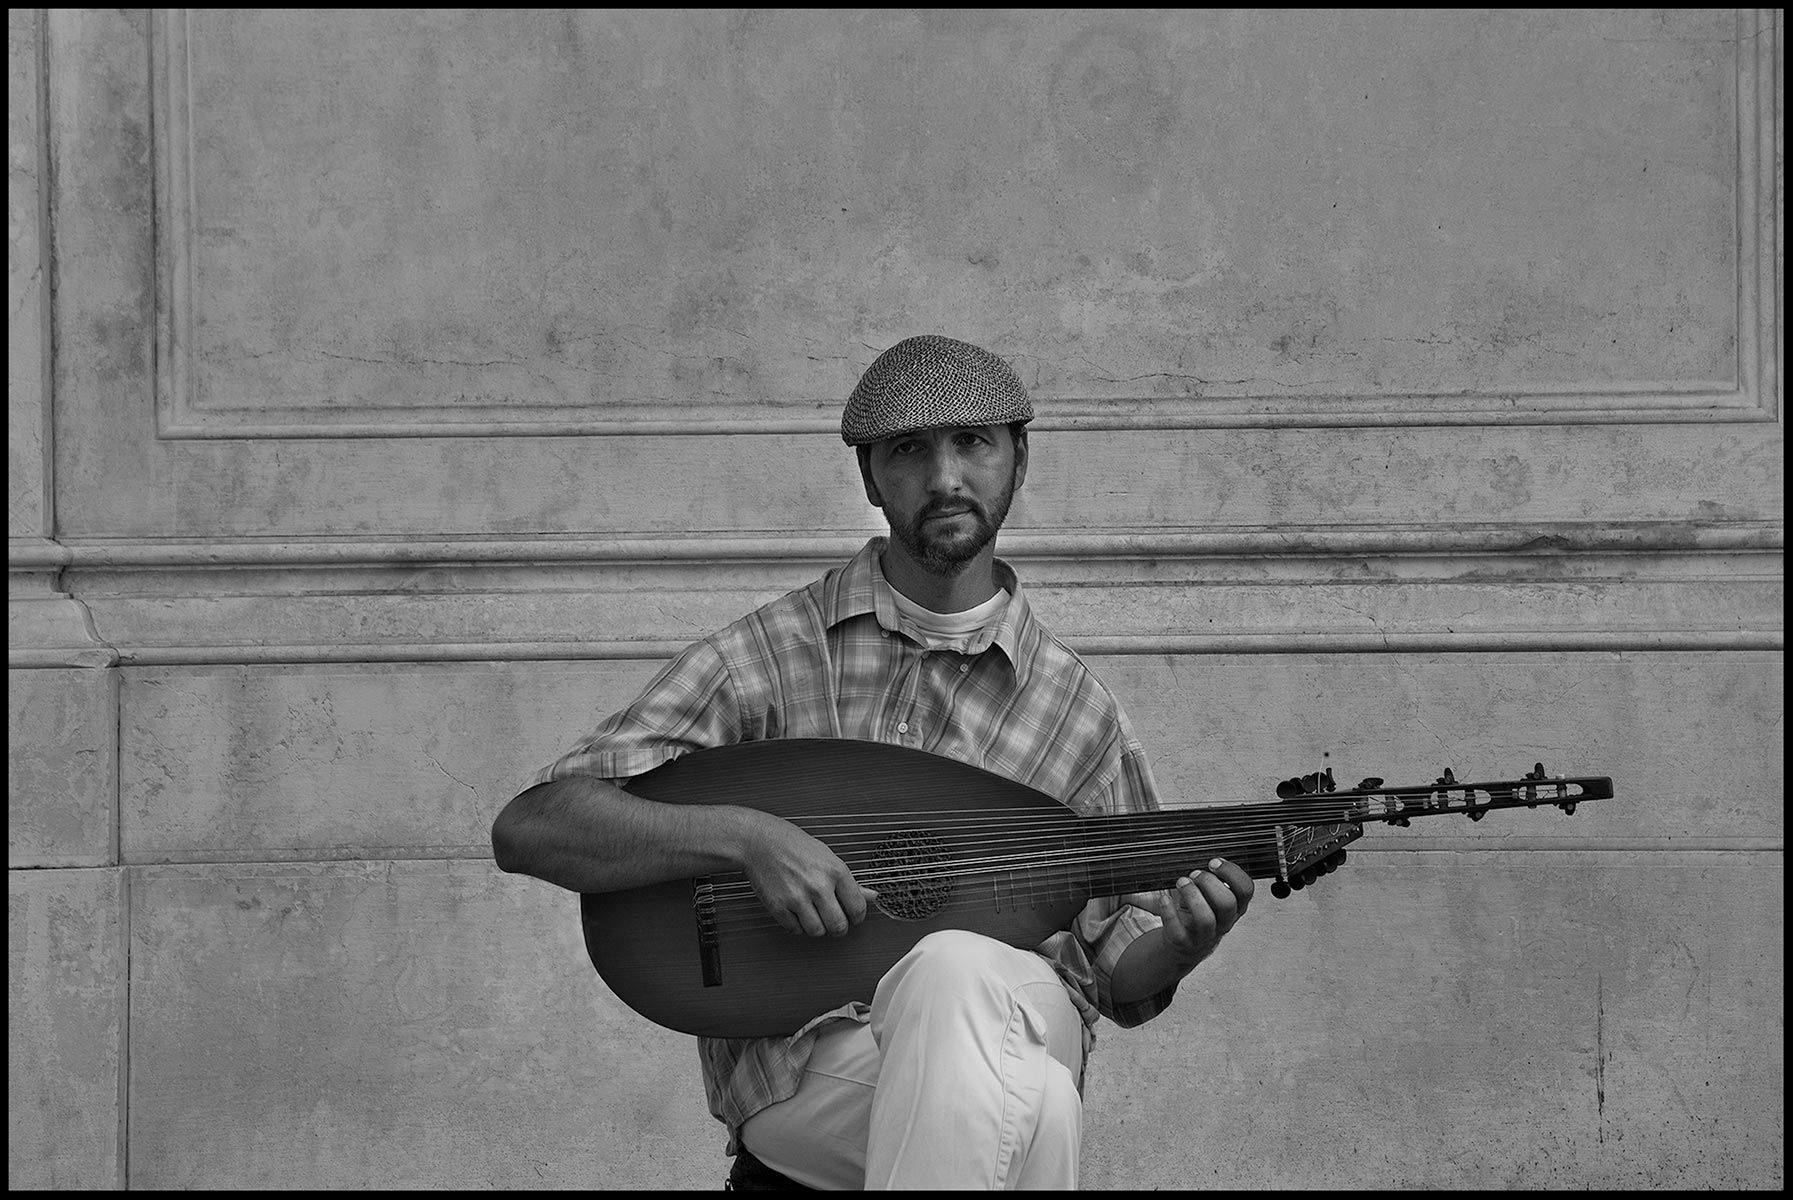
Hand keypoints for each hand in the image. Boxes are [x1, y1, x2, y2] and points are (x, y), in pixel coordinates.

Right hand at [740, 811, 877, 937]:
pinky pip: (795, 930)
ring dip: (817, 927)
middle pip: (839, 926)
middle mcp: (818, 885)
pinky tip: (796, 911)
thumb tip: (872, 896)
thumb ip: (850, 881)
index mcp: (835, 871)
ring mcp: (797, 897)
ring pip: (817, 931)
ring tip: (813, 913)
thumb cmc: (794, 845)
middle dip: (839, 928)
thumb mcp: (827, 856)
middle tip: (834, 922)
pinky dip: (797, 925)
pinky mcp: (778, 907)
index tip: (852, 917)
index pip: (857, 908)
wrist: (759, 841)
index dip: (857, 917)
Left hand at [1151, 857, 1254, 967]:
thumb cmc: (1197, 909)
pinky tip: (1164, 898)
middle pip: (1227, 903)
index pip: (1246, 889)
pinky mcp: (1184, 942)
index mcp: (1235, 907)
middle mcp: (1224, 922)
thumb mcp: (1211, 894)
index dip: (1231, 873)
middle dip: (1209, 883)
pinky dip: (1169, 912)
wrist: (1184, 942)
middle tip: (1194, 874)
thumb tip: (1204, 854)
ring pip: (1205, 919)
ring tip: (1181, 883)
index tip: (1213, 862)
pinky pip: (1178, 930)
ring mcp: (1204, 935)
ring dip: (1192, 896)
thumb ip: (1213, 877)